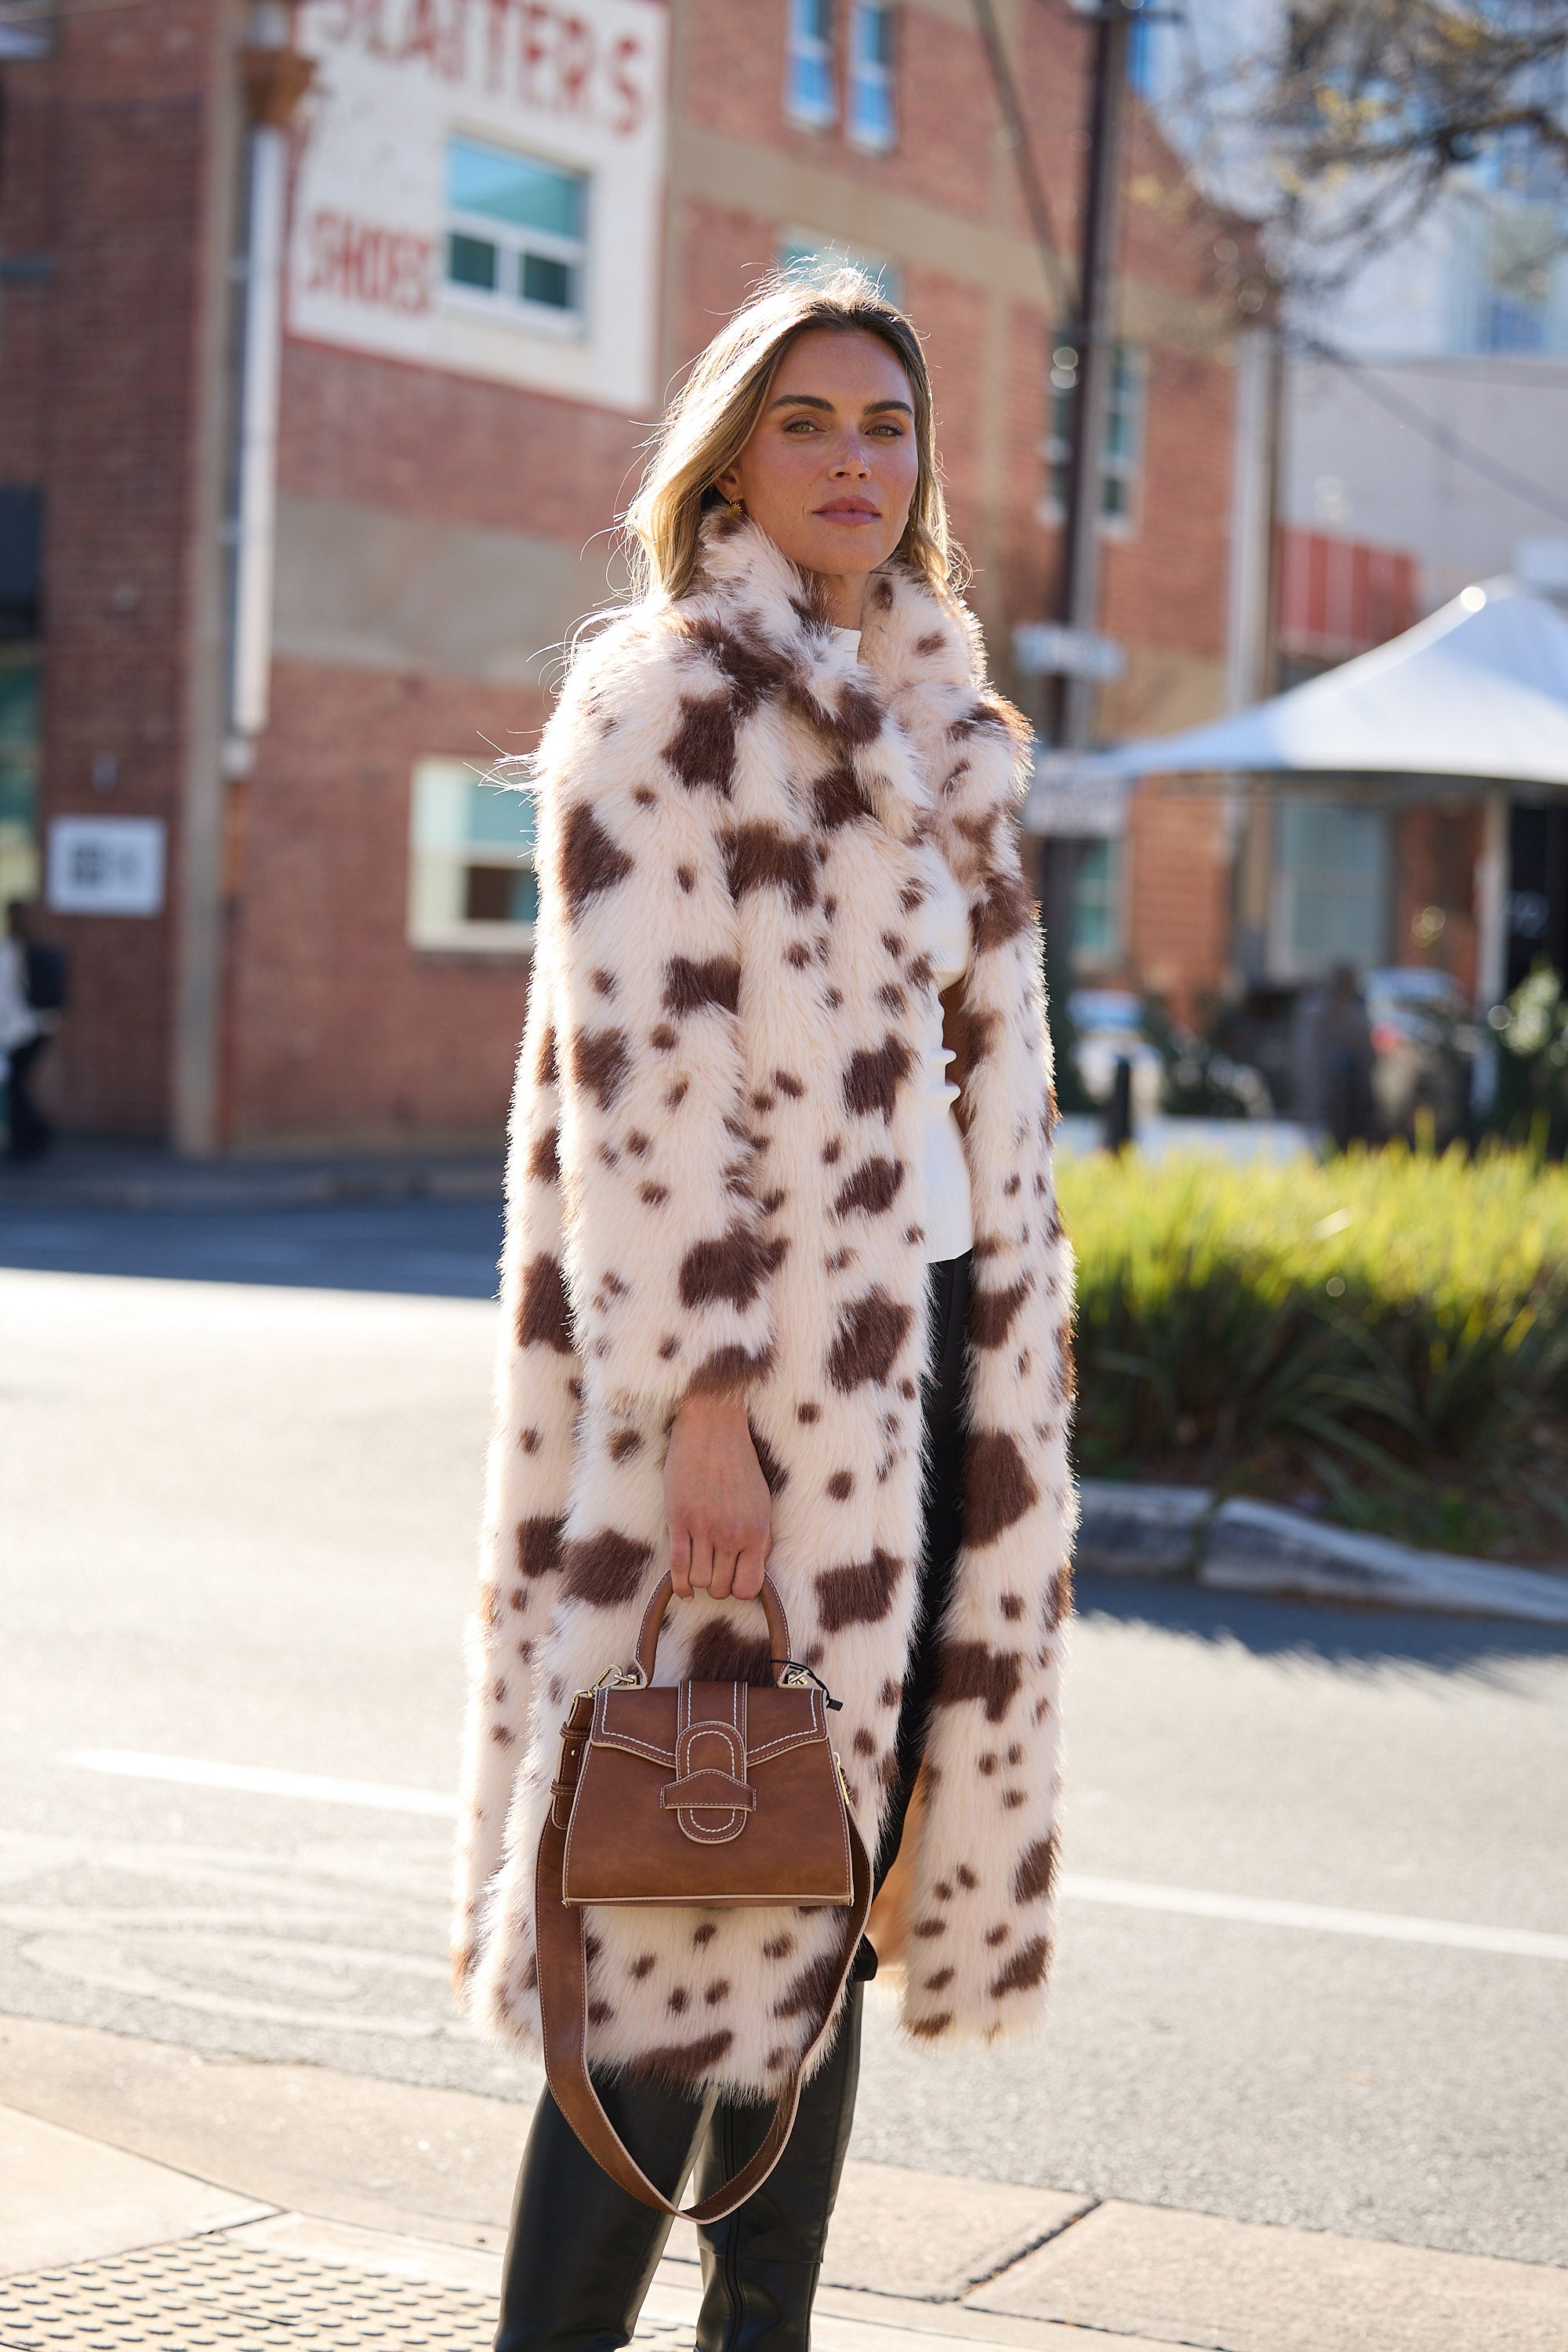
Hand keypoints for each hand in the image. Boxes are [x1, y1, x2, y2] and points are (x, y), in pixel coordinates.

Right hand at [665, 1393, 770, 1601]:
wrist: (712, 1428)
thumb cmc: (738, 1464)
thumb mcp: (761, 1501)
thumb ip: (761, 1538)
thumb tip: (755, 1571)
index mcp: (757, 1530)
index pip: (749, 1587)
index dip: (739, 1590)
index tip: (733, 1580)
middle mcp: (732, 1533)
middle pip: (721, 1588)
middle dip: (717, 1586)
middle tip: (714, 1572)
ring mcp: (704, 1528)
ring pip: (699, 1581)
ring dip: (698, 1581)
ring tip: (700, 1567)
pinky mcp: (678, 1519)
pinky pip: (677, 1567)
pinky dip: (679, 1585)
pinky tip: (683, 1587)